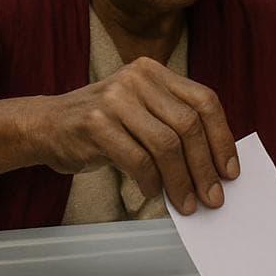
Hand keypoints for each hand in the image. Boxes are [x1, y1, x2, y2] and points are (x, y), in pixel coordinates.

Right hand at [32, 57, 238, 214]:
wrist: (45, 124)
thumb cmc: (100, 124)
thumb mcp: (138, 110)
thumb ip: (171, 124)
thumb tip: (214, 166)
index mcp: (153, 71)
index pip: (204, 101)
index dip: (223, 138)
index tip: (229, 171)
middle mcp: (136, 79)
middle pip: (189, 125)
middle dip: (205, 167)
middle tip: (211, 197)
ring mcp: (114, 98)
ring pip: (166, 144)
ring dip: (181, 181)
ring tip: (185, 203)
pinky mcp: (95, 123)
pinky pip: (138, 159)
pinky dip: (151, 182)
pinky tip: (152, 193)